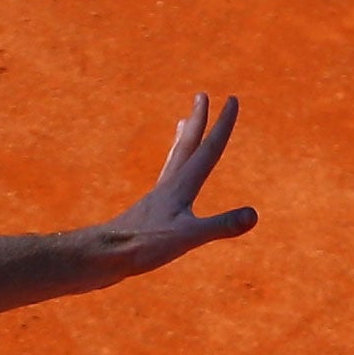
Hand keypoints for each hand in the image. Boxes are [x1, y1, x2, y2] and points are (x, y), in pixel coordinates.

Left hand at [94, 94, 256, 277]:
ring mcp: (155, 200)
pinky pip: (165, 184)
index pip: (207, 149)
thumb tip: (253, 215)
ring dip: (182, 140)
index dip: (222, 125)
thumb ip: (220, 225)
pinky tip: (170, 183)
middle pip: (186, 146)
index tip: (231, 99)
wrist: (100, 258)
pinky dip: (171, 172)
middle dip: (197, 120)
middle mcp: (167, 187)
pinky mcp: (146, 214)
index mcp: (180, 186)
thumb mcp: (186, 238)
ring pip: (173, 161)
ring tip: (182, 124)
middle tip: (200, 96)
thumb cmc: (140, 248)